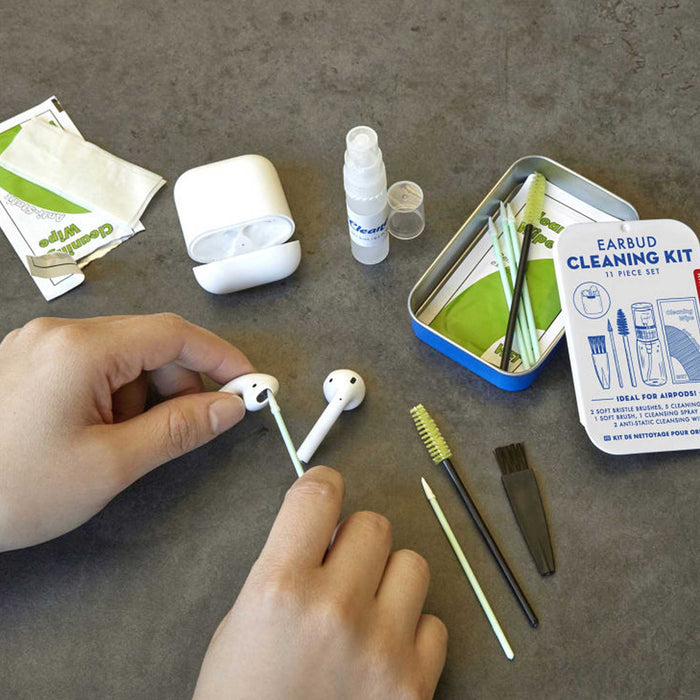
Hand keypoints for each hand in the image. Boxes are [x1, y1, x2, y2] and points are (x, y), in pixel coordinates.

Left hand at [0, 313, 253, 550]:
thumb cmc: (14, 489)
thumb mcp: (111, 464)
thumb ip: (179, 429)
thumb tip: (230, 407)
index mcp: (81, 348)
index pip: (173, 333)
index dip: (220, 356)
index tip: (250, 382)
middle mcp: (60, 333)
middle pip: (149, 342)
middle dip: (178, 383)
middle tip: (192, 426)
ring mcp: (40, 344)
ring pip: (123, 356)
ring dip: (143, 394)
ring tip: (121, 443)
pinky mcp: (29, 362)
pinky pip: (94, 365)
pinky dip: (114, 394)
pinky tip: (98, 432)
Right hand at [194, 466, 447, 698]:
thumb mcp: (240, 626)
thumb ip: (284, 570)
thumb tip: (324, 535)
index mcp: (279, 589)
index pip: (318, 495)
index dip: (322, 486)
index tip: (325, 493)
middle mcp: (334, 610)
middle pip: (373, 524)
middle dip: (356, 540)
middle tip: (342, 568)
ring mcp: (381, 648)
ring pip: (413, 564)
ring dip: (390, 579)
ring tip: (368, 610)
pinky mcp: (414, 685)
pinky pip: (435, 624)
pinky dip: (413, 632)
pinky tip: (385, 653)